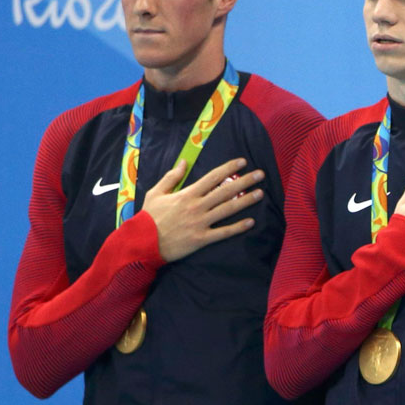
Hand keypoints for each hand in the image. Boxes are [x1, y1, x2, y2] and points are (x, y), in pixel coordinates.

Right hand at [142, 158, 264, 261]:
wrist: (143, 242)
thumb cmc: (149, 217)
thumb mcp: (156, 193)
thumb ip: (171, 177)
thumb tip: (184, 162)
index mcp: (187, 194)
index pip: (212, 177)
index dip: (229, 168)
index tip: (243, 161)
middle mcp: (197, 206)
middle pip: (225, 191)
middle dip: (245, 181)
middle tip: (261, 175)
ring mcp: (201, 223)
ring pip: (228, 209)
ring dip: (246, 201)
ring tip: (261, 193)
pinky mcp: (202, 238)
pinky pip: (223, 232)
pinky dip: (238, 227)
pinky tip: (251, 222)